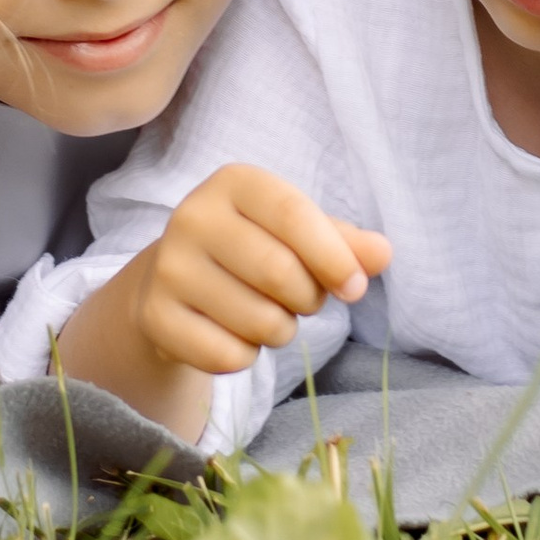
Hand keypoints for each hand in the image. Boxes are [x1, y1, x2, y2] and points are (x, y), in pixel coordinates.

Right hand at [118, 165, 391, 383]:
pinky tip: (231, 333)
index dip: (334, 257)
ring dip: (281, 330)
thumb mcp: (300, 234)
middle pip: (280, 273)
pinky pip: (229, 356)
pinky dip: (246, 356)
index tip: (355, 288)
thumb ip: (345, 243)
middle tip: (301, 299)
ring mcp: (169, 268)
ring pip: (259, 322)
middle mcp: (192, 216)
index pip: (293, 214)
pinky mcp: (156, 317)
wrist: (175, 281)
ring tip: (265, 313)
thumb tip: (382, 254)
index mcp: (233, 183)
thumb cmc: (253, 249)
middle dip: (308, 299)